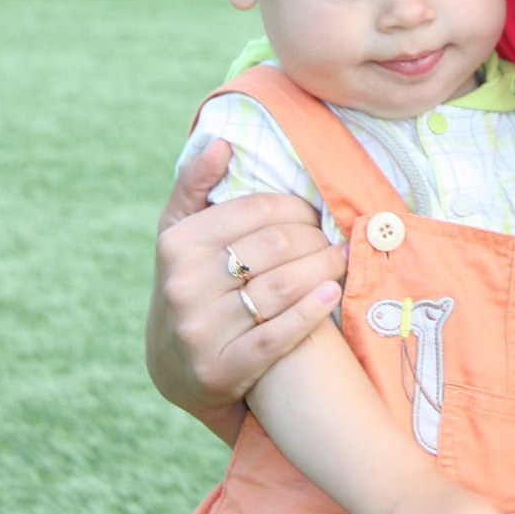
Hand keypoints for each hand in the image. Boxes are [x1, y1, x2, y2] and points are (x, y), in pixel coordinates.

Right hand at [146, 138, 346, 438]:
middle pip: (278, 245)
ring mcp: (201, 330)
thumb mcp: (178, 233)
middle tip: (334, 240)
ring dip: (325, 269)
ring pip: (284, 286)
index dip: (298, 208)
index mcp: (177, 243)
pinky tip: (332, 295)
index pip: (258, 209)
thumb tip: (221, 143)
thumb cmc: (189, 283)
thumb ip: (195, 185)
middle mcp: (184, 285)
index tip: (314, 214)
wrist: (173, 367)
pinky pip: (278, 336)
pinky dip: (311, 312)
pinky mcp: (222, 370)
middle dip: (317, 238)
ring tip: (341, 261)